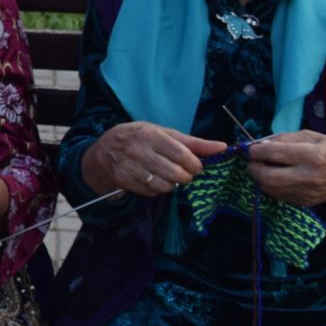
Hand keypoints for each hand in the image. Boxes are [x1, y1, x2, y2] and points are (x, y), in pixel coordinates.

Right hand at [83, 122, 227, 197]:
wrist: (102, 152)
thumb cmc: (138, 138)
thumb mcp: (162, 133)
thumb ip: (193, 142)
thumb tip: (222, 147)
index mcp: (150, 134)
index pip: (184, 156)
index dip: (195, 165)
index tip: (195, 166)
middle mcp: (138, 150)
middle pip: (177, 174)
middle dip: (185, 176)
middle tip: (181, 172)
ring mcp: (129, 167)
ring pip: (166, 186)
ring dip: (171, 184)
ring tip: (165, 175)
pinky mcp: (124, 181)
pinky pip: (152, 192)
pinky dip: (157, 189)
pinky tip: (151, 179)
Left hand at [244, 131, 325, 209]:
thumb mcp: (314, 137)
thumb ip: (287, 139)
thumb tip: (262, 144)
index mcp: (312, 156)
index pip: (273, 153)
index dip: (255, 150)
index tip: (250, 147)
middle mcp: (307, 177)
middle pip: (266, 176)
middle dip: (253, 167)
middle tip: (253, 159)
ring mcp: (305, 193)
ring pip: (268, 188)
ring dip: (260, 176)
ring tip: (264, 166)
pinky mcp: (303, 203)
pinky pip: (277, 195)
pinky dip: (270, 185)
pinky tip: (276, 175)